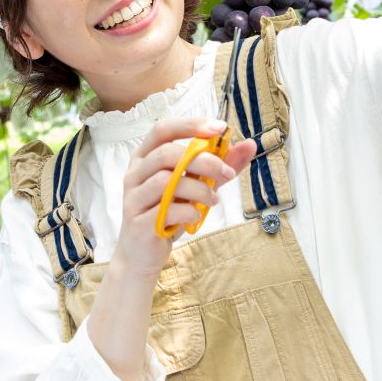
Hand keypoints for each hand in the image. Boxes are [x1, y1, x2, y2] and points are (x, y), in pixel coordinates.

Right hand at [116, 116, 258, 279]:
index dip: (191, 125)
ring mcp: (133, 198)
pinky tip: (196, 216)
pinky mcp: (137, 223)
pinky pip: (165, 210)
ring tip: (213, 199)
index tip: (219, 128)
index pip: (162, 129)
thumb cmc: (168, 214)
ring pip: (165, 181)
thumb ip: (218, 166)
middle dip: (203, 161)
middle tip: (226, 172)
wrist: (142, 255)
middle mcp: (135, 173)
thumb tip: (248, 145)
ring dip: (198, 188)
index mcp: (145, 157)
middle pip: (166, 154)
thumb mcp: (195, 187)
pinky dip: (188, 211)